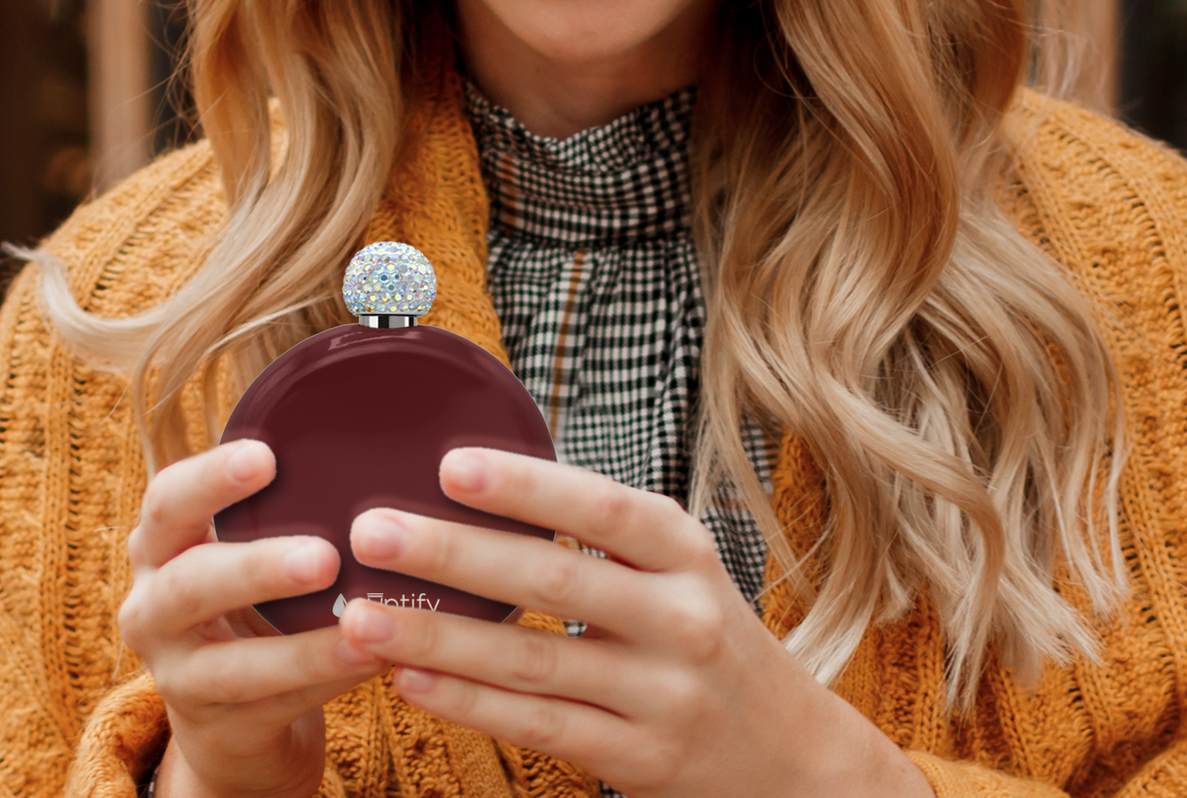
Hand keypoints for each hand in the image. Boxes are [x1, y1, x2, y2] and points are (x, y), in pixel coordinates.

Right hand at [119, 440, 386, 797]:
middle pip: (191, 585)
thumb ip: (289, 496)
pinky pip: (274, 706)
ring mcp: (180, 675)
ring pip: (233, 666)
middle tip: (324, 556)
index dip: (211, 478)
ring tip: (364, 623)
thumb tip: (386, 421)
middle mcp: (155, 607)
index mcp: (163, 546)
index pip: (168, 502)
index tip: (266, 456)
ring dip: (304, 647)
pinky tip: (377, 657)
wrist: (230, 709)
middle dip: (257, 568)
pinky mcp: (216, 727)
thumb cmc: (254, 593)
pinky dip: (328, 680)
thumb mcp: (249, 541)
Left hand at [340, 449, 932, 797]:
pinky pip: (538, 725)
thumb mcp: (679, 569)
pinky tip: (410, 679)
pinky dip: (467, 703)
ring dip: (437, 637)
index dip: (526, 486)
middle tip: (373, 532)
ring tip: (361, 616)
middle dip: (455, 554)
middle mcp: (679, 617)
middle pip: (554, 581)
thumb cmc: (709, 634)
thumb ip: (606, 534)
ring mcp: (661, 694)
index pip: (600, 508)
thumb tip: (492, 484)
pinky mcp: (637, 759)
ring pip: (532, 662)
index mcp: (684, 551)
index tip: (450, 465)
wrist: (787, 751)